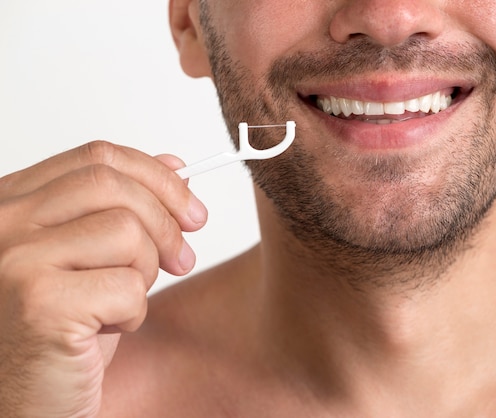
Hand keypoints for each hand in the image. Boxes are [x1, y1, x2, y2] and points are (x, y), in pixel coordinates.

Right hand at [0, 141, 206, 416]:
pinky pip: (127, 286)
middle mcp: (3, 223)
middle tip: (183, 258)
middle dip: (166, 221)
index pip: (97, 158)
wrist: (23, 402)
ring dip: (144, 274)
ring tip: (120, 304)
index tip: (190, 206)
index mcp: (14, 204)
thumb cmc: (56, 335)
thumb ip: (122, 208)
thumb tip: (175, 167)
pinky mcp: (39, 303)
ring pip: (127, 232)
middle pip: (113, 185)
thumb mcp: (93, 259)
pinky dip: (133, 314)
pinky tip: (104, 333)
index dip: (156, 176)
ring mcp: (14, 260)